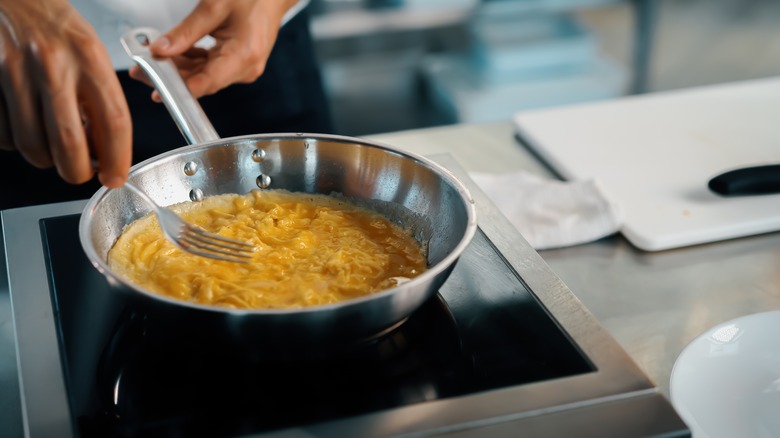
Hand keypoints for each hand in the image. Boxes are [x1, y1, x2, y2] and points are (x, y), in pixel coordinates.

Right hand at [0, 0, 131, 187]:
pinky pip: (3, 135)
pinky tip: (25, 126)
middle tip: (81, 171)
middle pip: (69, 145)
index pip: (113, 122)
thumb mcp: (89, 51)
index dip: (118, 159)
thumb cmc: (52, 24)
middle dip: (77, 171)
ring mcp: (13, 72)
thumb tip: (103, 149)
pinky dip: (16, 142)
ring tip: (52, 144)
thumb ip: (98, 97)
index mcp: (88, 57)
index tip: (115, 176)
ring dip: (46, 157)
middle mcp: (52, 65)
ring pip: (32, 145)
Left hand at [129, 0, 298, 100]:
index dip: (182, 89)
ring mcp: (242, 69)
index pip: (209, 81)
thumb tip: (160, 50)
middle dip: (171, 77)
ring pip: (203, 76)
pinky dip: (190, 63)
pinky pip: (209, 69)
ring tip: (152, 59)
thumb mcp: (214, 7)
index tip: (157, 90)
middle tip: (141, 69)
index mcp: (244, 55)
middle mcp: (245, 68)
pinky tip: (172, 54)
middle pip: (202, 82)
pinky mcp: (237, 64)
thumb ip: (185, 32)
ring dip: (177, 69)